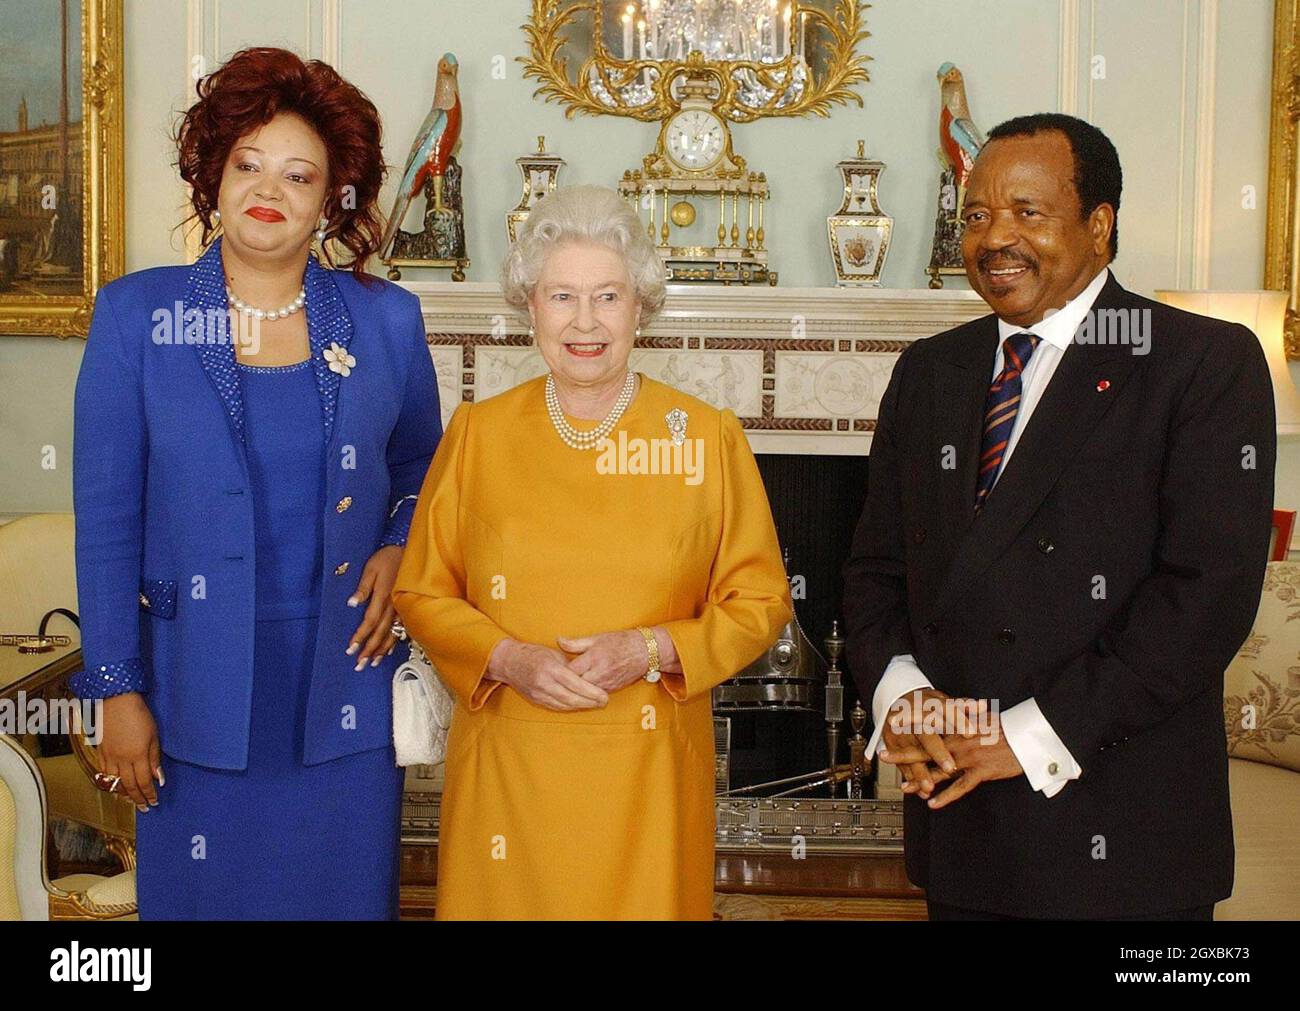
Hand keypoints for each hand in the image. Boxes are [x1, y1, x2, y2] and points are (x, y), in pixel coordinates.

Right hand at [97, 693, 161, 811]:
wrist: (116, 701)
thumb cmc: (138, 715)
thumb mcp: (153, 735)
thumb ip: (154, 758)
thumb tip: (158, 778)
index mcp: (138, 756)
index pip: (144, 782)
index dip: (149, 794)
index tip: (154, 802)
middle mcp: (122, 760)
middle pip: (129, 785)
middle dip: (138, 798)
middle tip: (144, 808)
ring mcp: (109, 756)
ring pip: (115, 782)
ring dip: (123, 794)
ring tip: (131, 801)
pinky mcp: (100, 752)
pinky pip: (104, 773)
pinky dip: (110, 783)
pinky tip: (114, 786)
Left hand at [348, 545, 402, 670]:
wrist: (413, 552)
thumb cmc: (388, 558)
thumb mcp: (372, 568)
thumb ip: (363, 587)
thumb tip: (351, 604)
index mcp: (384, 596)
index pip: (370, 621)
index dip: (360, 636)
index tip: (350, 649)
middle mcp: (394, 606)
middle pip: (381, 632)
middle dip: (369, 650)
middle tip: (359, 664)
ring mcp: (403, 609)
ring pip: (392, 634)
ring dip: (381, 650)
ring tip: (372, 663)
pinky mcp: (408, 608)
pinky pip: (401, 630)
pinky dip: (394, 642)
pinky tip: (388, 651)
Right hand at [487, 638, 608, 710]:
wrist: (509, 662)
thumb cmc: (535, 654)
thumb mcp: (554, 654)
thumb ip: (570, 666)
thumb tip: (586, 676)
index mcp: (551, 668)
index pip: (575, 683)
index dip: (591, 691)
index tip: (604, 695)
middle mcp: (544, 683)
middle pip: (571, 697)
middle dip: (589, 702)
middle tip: (604, 702)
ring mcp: (539, 693)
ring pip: (564, 704)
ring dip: (581, 706)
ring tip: (595, 704)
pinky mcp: (536, 700)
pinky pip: (556, 706)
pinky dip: (569, 707)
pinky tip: (580, 705)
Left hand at [557, 629, 651, 692]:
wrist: (644, 652)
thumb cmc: (619, 642)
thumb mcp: (596, 638)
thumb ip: (575, 643)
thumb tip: (558, 640)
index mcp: (594, 658)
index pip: (570, 670)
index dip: (560, 671)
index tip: (553, 669)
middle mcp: (600, 673)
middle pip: (575, 685)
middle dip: (565, 684)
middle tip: (555, 681)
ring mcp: (606, 684)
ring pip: (583, 693)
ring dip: (574, 691)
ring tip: (564, 687)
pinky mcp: (611, 690)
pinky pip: (593, 696)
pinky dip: (585, 694)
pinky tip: (578, 691)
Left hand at [880, 703, 1023, 808]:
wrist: (1027, 736)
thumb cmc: (1006, 728)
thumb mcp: (982, 718)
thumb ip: (965, 718)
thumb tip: (954, 713)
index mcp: (958, 728)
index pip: (928, 728)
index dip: (909, 728)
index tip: (891, 727)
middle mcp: (959, 742)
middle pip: (927, 749)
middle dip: (904, 754)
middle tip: (883, 756)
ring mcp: (969, 757)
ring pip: (939, 771)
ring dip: (920, 780)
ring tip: (904, 788)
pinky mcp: (981, 771)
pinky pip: (960, 787)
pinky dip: (946, 796)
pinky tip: (933, 803)